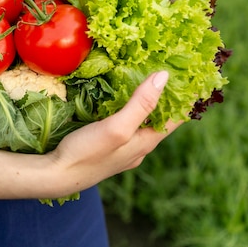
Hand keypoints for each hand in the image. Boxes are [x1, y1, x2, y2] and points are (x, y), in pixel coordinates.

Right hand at [48, 71, 183, 192]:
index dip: (185, 99)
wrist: (54, 176)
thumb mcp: (117, 127)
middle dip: (165, 99)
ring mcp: (121, 149)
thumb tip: (164, 77)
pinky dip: (127, 110)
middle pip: (158, 120)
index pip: (175, 119)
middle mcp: (137, 148)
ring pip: (140, 123)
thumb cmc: (87, 153)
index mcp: (145, 143)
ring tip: (145, 80)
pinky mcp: (104, 147)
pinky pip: (124, 125)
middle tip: (168, 71)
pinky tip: (116, 101)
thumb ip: (141, 104)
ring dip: (145, 104)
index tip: (193, 77)